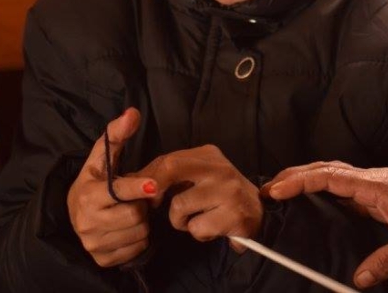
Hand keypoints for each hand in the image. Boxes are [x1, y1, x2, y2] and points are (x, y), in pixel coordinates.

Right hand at [67, 108, 157, 267]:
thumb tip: (132, 113)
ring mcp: (93, 243)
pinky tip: (127, 228)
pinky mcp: (102, 258)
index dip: (138, 188)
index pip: (119, 192)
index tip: (152, 185)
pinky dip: (138, 239)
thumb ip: (116, 134)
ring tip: (130, 211)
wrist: (72, 213)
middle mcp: (87, 221)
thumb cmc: (94, 181)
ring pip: (139, 233)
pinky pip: (136, 249)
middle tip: (135, 198)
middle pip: (135, 215)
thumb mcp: (101, 156)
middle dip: (141, 205)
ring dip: (142, 222)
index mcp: (87, 194)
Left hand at [141, 145, 262, 248]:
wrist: (257, 214)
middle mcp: (219, 167)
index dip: (148, 178)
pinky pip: (197, 227)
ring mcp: (228, 190)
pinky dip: (198, 232)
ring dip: (180, 221)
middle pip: (171, 168)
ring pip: (179, 205)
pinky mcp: (234, 214)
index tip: (144, 194)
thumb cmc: (218, 196)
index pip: (168, 158)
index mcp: (208, 154)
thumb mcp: (198, 177)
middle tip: (154, 205)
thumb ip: (170, 175)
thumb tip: (130, 181)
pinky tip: (211, 228)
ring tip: (196, 219)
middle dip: (154, 190)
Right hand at [263, 162, 387, 288]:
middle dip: (293, 177)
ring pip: (329, 174)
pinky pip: (338, 186)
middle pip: (322, 170)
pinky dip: (318, 187)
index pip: (328, 177)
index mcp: (372, 184)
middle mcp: (367, 179)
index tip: (277, 190)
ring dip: (303, 179)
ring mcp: (369, 184)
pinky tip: (309, 200)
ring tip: (279, 192)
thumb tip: (360, 279)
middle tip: (267, 190)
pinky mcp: (372, 192)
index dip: (300, 182)